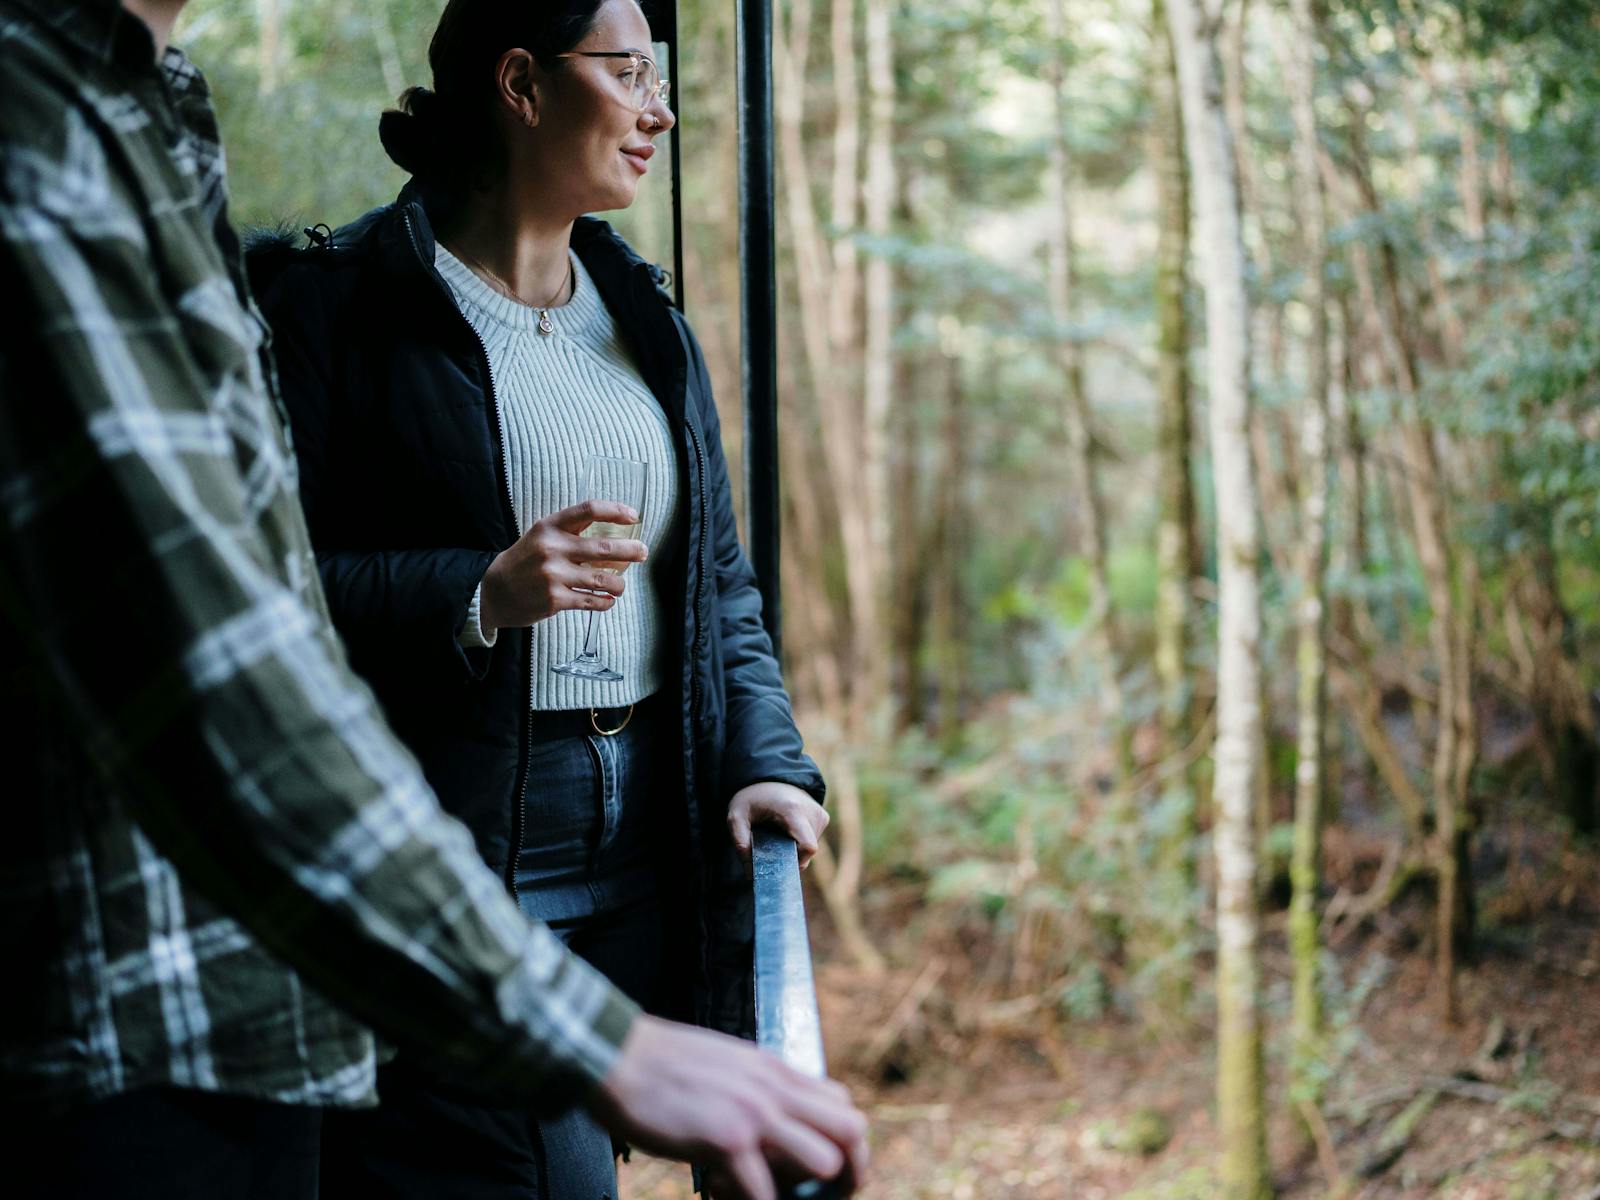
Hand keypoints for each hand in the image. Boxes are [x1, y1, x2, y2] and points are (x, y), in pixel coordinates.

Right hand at [479, 500, 646, 632]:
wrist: (493, 591)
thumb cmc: (524, 561)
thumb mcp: (541, 535)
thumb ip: (571, 531)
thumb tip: (611, 532)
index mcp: (550, 526)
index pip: (589, 510)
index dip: (616, 511)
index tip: (634, 517)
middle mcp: (552, 548)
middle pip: (603, 548)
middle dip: (630, 551)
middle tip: (642, 552)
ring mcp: (554, 575)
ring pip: (603, 579)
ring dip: (619, 584)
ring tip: (621, 585)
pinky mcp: (555, 600)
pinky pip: (592, 601)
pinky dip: (606, 601)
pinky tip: (608, 600)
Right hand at [589, 1015, 868, 1199]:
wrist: (617, 1055)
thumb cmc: (662, 1066)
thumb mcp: (727, 1066)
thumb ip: (757, 1091)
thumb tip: (773, 1130)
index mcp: (775, 1070)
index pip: (841, 1103)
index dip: (842, 1144)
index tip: (824, 1171)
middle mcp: (775, 1089)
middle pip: (852, 1131)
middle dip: (851, 1173)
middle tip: (824, 1198)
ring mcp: (754, 1114)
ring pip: (825, 1162)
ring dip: (802, 1192)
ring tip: (768, 1195)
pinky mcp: (726, 1139)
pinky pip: (764, 1194)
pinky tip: (720, 1194)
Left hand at [728, 782, 828, 869]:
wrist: (769, 775)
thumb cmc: (752, 796)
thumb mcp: (736, 816)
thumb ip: (739, 843)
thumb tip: (751, 874)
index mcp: (793, 811)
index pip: (808, 847)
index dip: (795, 861)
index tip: (778, 861)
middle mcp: (812, 812)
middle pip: (806, 852)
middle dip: (789, 856)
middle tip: (770, 847)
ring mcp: (821, 815)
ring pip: (810, 848)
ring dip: (793, 849)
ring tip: (777, 835)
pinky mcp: (823, 817)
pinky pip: (812, 840)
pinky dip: (799, 842)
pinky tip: (786, 831)